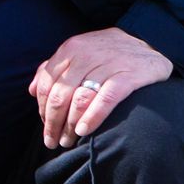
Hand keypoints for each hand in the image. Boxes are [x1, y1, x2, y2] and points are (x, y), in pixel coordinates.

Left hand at [29, 27, 171, 148]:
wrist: (152, 42)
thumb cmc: (109, 53)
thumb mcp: (80, 53)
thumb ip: (54, 68)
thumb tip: (31, 91)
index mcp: (70, 49)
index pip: (46, 84)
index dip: (42, 109)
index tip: (45, 126)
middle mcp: (86, 54)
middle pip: (59, 95)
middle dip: (52, 122)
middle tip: (52, 141)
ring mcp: (108, 63)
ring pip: (79, 99)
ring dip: (70, 125)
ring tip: (68, 141)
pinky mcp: (129, 75)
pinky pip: (105, 99)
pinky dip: (92, 117)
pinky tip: (84, 131)